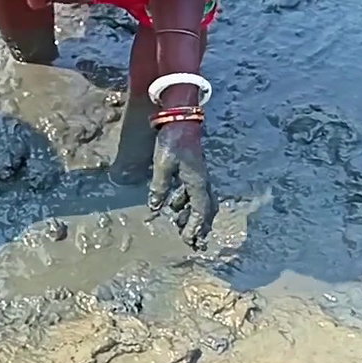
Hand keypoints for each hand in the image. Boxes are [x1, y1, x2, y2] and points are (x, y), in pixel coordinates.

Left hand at [148, 120, 215, 247]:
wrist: (180, 120)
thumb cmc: (172, 142)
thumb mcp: (162, 165)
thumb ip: (159, 187)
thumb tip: (155, 208)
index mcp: (197, 183)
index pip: (201, 211)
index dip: (196, 227)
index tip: (190, 240)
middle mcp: (202, 182)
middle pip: (206, 210)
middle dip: (200, 227)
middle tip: (194, 242)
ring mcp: (199, 177)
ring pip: (201, 202)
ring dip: (193, 216)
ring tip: (181, 225)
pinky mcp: (194, 171)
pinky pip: (194, 193)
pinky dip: (187, 204)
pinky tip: (175, 206)